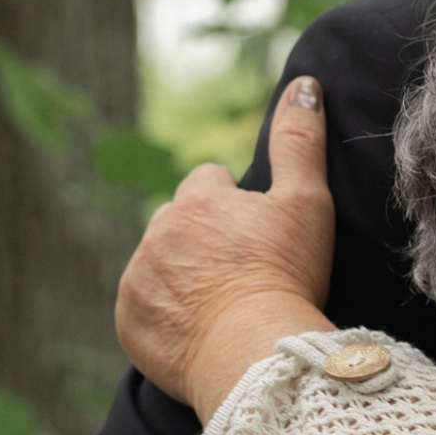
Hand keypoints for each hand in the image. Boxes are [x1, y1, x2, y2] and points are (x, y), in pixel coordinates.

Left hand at [118, 76, 335, 411]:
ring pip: (160, 263)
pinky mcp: (128, 320)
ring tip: (225, 302)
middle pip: (180, 221)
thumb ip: (300, 140)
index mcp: (197, 199)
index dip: (237, 205)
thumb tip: (304, 83)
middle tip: (244, 269)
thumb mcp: (307, 203)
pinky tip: (203, 328)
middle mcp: (157, 232)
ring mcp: (137, 278)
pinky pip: (145, 307)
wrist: (253, 351)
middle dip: (204, 237)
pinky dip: (167, 314)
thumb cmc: (286, 274)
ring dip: (184, 274)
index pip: (210, 182)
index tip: (259, 234)